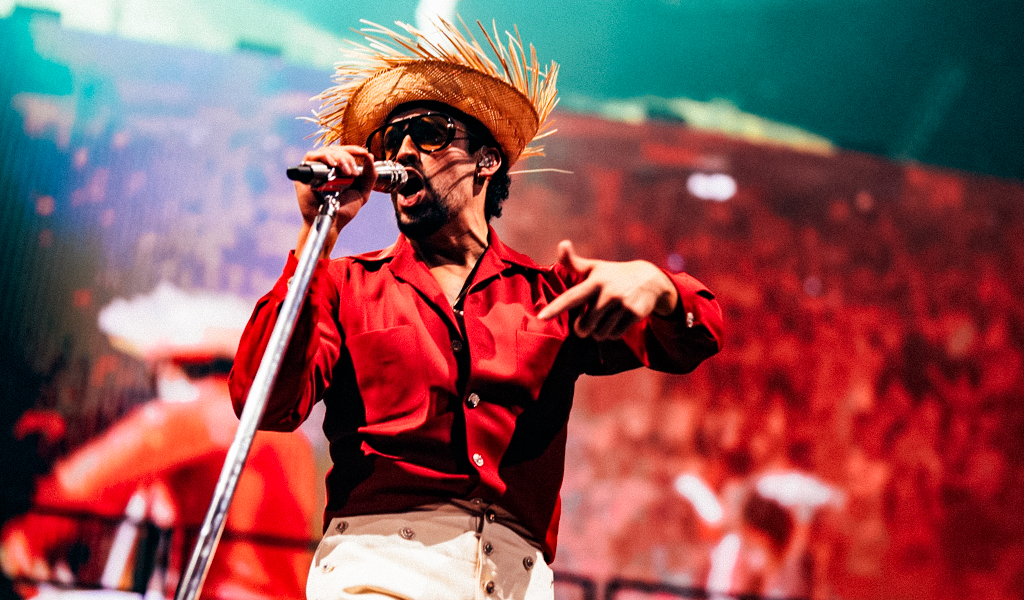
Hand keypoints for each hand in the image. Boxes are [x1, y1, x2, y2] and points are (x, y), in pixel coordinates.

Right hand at [294, 145, 375, 257]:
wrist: (333, 221)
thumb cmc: (345, 209)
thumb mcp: (363, 191)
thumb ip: (370, 175)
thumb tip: (369, 156)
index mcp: (341, 168)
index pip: (346, 151)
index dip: (355, 149)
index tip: (364, 153)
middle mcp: (328, 166)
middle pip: (337, 149)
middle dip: (348, 157)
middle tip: (352, 173)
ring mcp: (316, 169)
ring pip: (326, 151)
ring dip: (338, 158)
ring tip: (345, 172)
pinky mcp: (305, 173)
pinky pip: (311, 157)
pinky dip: (323, 157)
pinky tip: (332, 165)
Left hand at [537, 240, 678, 339]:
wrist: (650, 279)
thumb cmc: (614, 274)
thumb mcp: (595, 267)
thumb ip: (574, 262)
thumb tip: (562, 243)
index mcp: (595, 281)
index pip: (571, 297)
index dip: (556, 308)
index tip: (541, 317)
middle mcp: (608, 293)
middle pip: (584, 325)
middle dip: (583, 328)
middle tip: (588, 321)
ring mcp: (623, 304)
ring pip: (600, 333)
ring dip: (598, 332)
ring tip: (604, 320)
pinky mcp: (635, 314)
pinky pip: (615, 335)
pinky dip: (612, 333)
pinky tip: (616, 321)